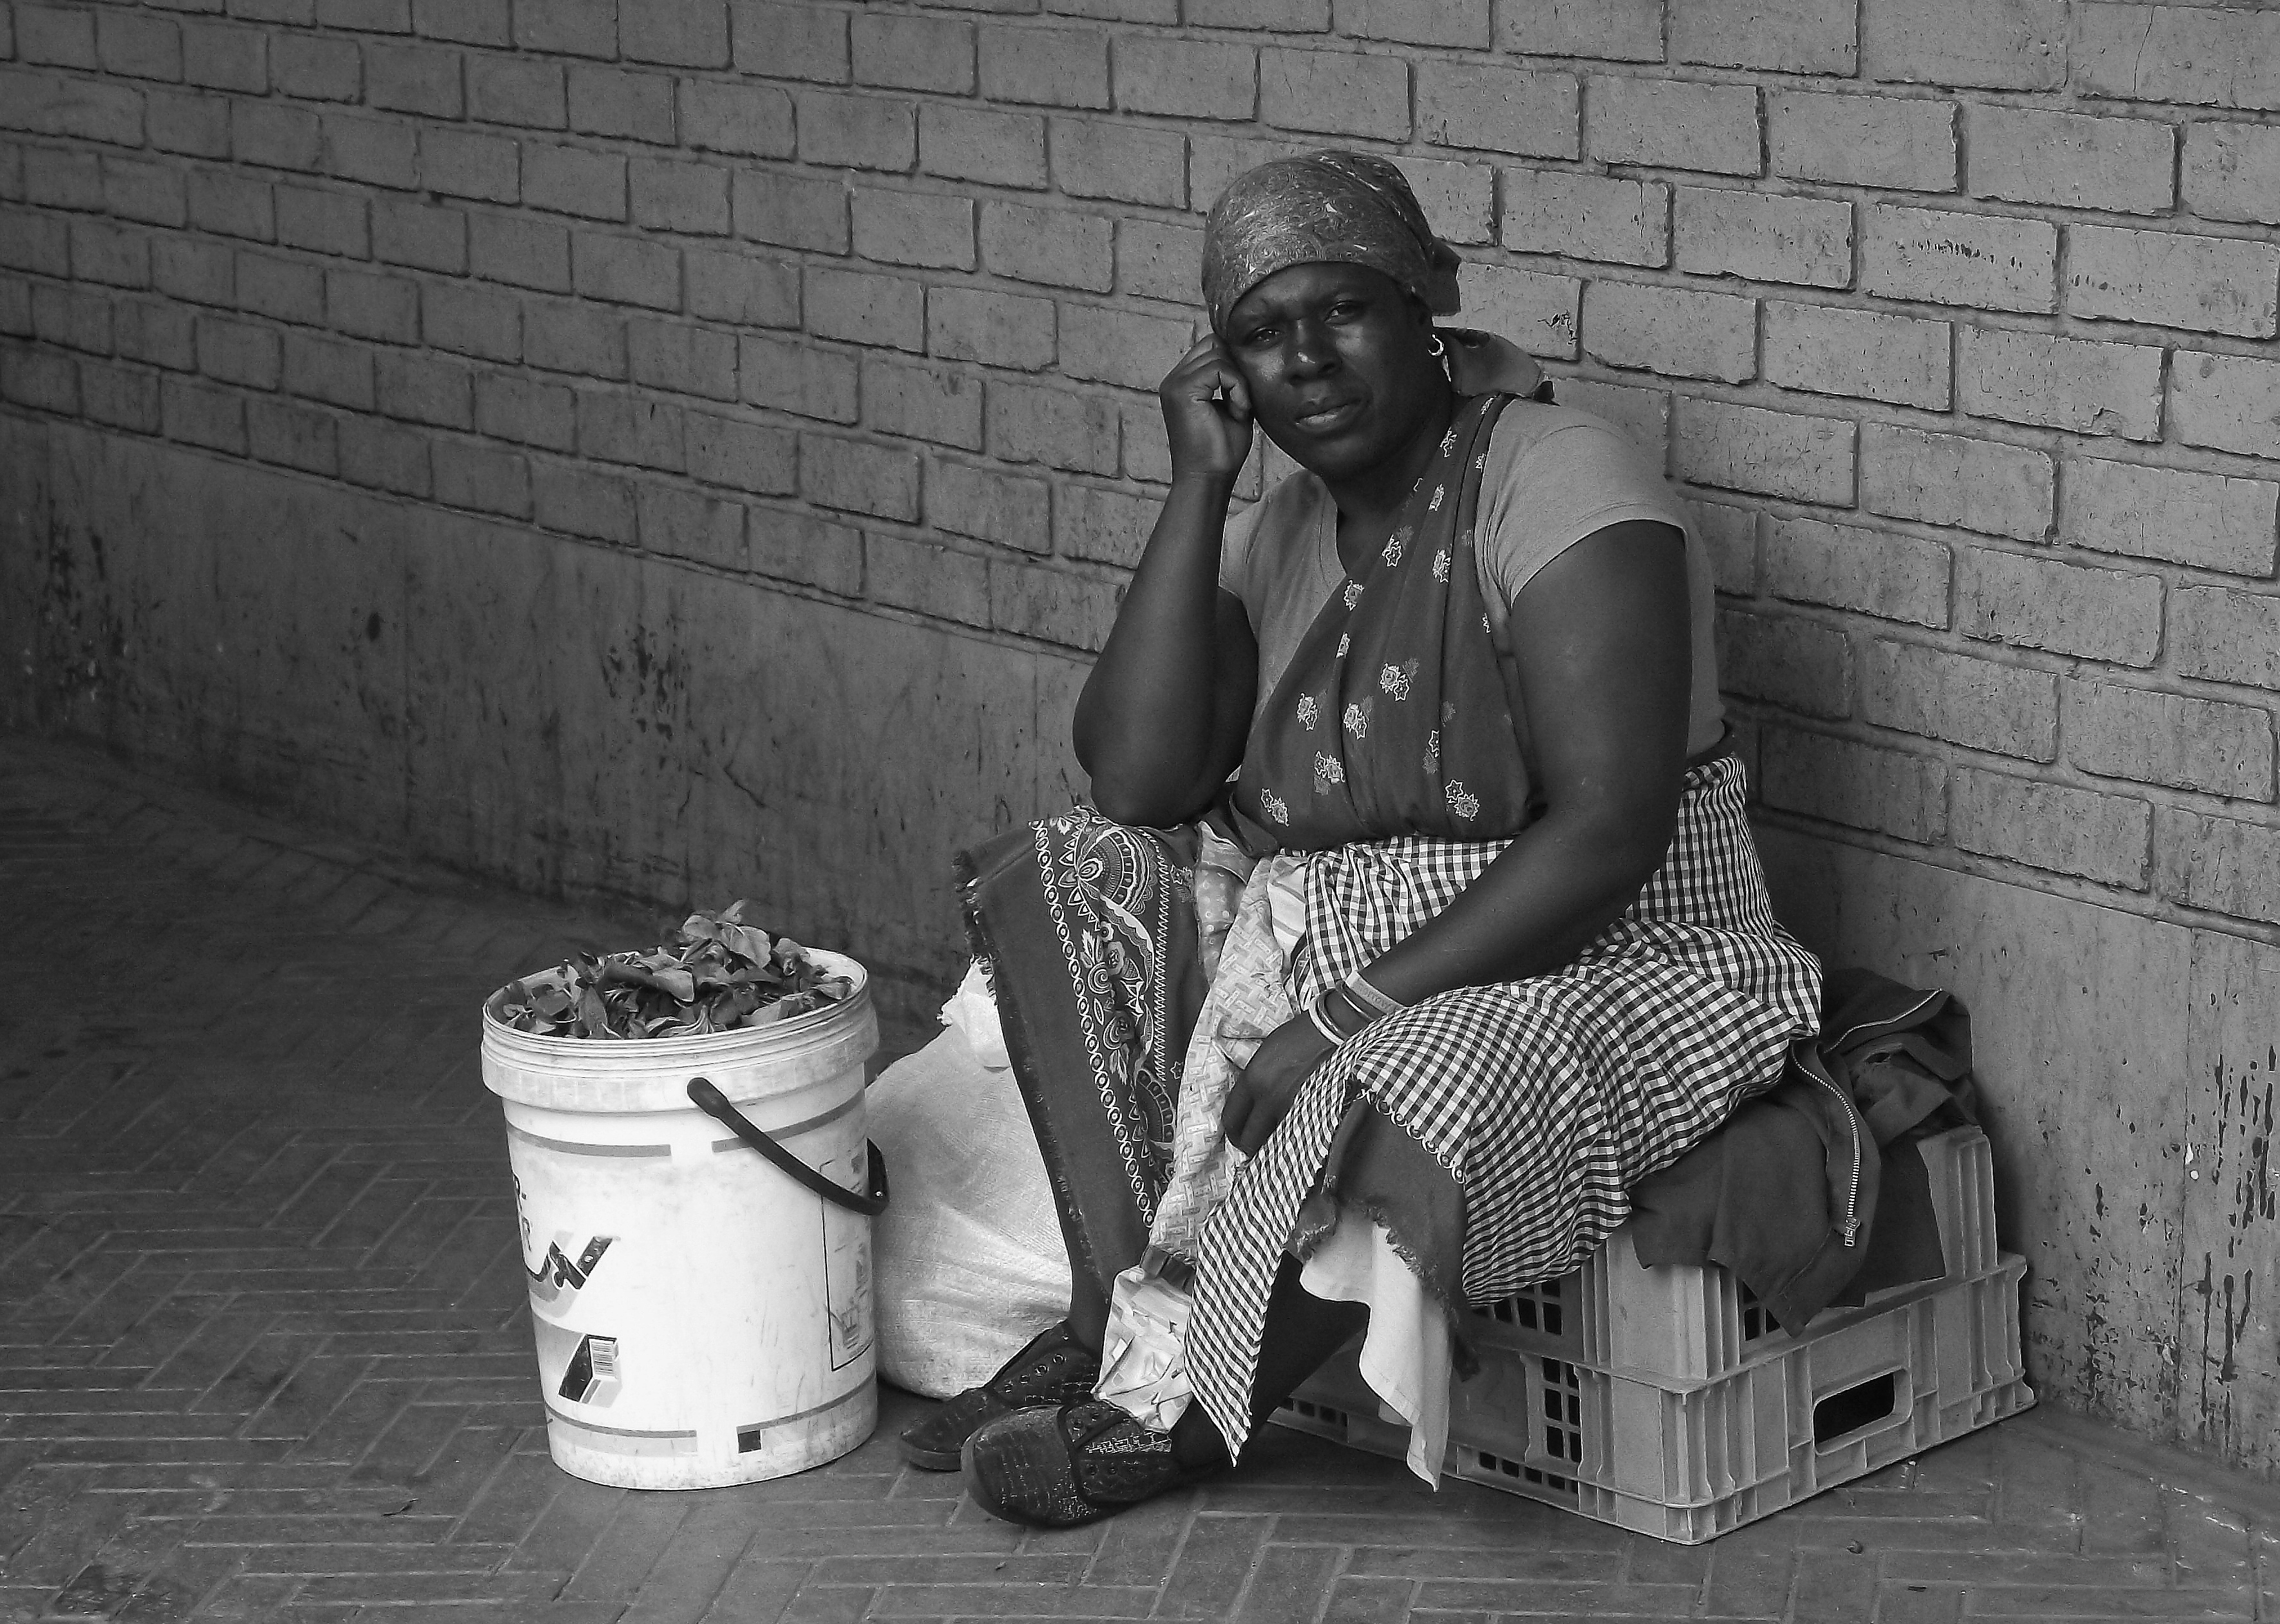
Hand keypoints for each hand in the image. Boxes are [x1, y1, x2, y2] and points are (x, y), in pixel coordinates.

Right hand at [1160, 334, 1253, 483]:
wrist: (1208, 480)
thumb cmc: (1221, 451)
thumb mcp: (1232, 405)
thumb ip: (1233, 380)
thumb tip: (1247, 354)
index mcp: (1182, 382)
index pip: (1211, 347)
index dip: (1234, 362)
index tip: (1243, 395)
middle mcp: (1174, 379)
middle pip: (1215, 343)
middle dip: (1237, 368)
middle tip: (1242, 401)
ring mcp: (1175, 383)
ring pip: (1219, 353)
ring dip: (1238, 381)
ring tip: (1239, 410)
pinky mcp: (1182, 390)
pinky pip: (1220, 368)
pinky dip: (1237, 388)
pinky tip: (1238, 411)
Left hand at [1221, 1012, 1335, 1155]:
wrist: (1327, 1032)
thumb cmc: (1294, 1037)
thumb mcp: (1262, 1056)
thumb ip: (1252, 1081)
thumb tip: (1249, 1104)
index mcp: (1252, 1079)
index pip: (1231, 1118)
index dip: (1231, 1131)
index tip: (1235, 1133)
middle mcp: (1268, 1098)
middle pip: (1249, 1139)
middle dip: (1247, 1145)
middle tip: (1251, 1144)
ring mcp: (1291, 1107)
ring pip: (1273, 1142)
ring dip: (1271, 1144)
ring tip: (1272, 1140)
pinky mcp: (1312, 1111)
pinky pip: (1295, 1133)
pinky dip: (1292, 1136)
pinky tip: (1292, 1133)